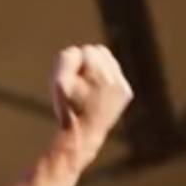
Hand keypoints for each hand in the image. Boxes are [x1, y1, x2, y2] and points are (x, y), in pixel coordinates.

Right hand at [51, 45, 131, 164]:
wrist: (83, 135)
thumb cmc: (68, 108)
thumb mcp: (59, 81)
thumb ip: (67, 58)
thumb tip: (80, 52)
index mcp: (99, 73)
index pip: (86, 50)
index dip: (75, 64)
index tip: (72, 80)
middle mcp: (115, 78)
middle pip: (100, 51)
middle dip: (89, 63)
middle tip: (80, 83)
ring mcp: (123, 86)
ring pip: (109, 61)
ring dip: (98, 70)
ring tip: (89, 89)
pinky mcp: (126, 93)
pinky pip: (116, 74)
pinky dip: (106, 80)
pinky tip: (98, 94)